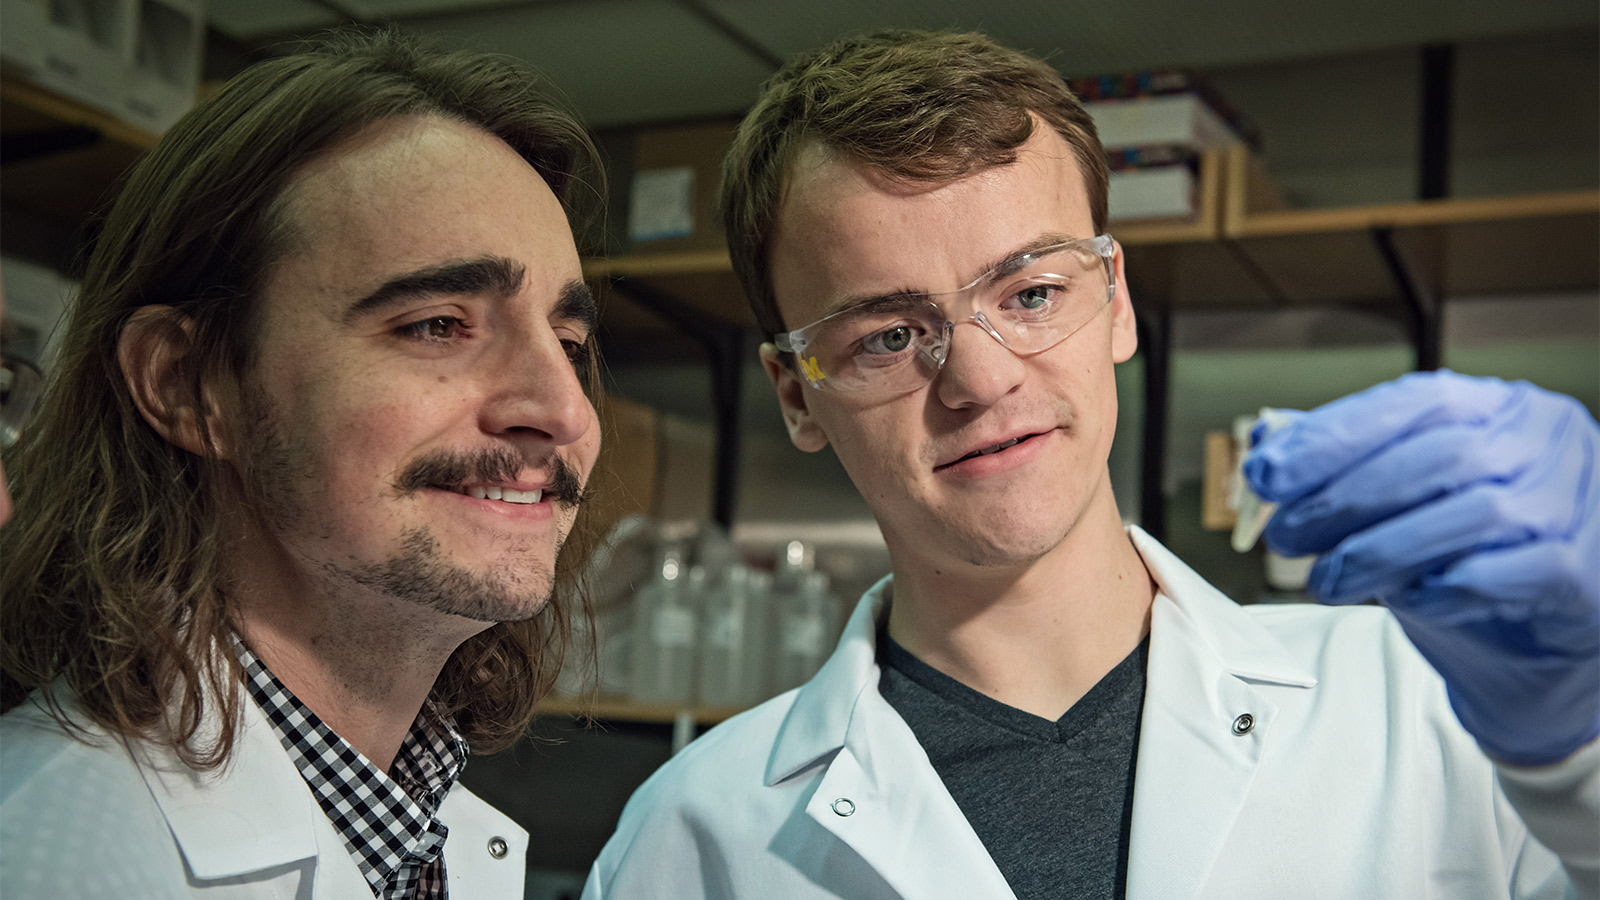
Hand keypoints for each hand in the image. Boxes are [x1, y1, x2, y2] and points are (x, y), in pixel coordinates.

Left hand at [1243, 370, 1599, 766]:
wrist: (1531, 651)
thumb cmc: (1463, 560)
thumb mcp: (1396, 504)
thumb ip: (1343, 465)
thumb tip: (1270, 439)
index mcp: (1499, 407)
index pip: (1414, 402)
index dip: (1333, 436)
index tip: (1266, 474)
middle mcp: (1546, 441)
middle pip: (1437, 457)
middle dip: (1343, 499)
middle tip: (1285, 538)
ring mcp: (1575, 503)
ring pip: (1472, 512)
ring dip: (1380, 550)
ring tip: (1327, 580)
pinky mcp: (1581, 573)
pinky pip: (1505, 572)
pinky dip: (1442, 586)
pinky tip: (1406, 600)